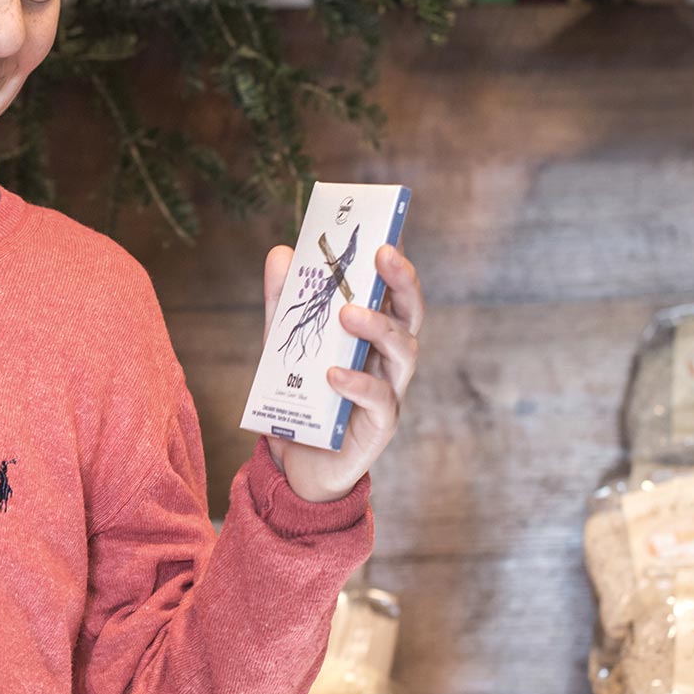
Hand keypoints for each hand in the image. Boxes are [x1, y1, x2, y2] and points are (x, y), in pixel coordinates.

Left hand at [260, 243, 423, 502]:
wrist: (294, 463)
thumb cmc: (301, 397)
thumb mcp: (285, 343)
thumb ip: (285, 301)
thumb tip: (282, 252)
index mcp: (374, 335)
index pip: (393, 292)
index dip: (395, 262)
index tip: (388, 229)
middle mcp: (389, 359)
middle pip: (411, 314)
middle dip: (402, 281)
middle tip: (382, 254)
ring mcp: (390, 391)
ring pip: (404, 353)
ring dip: (379, 328)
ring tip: (348, 314)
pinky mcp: (380, 426)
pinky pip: (380, 400)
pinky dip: (358, 384)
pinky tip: (334, 374)